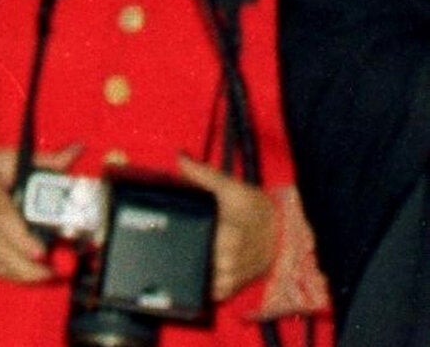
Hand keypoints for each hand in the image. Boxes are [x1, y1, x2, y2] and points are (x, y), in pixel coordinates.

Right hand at [0, 144, 72, 284]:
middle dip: (26, 267)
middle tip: (51, 272)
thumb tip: (76, 151)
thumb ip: (44, 161)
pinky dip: (4, 273)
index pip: (3, 218)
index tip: (41, 252)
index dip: (22, 239)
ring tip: (43, 275)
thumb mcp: (9, 159)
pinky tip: (20, 272)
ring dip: (18, 273)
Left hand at [175, 156, 277, 301]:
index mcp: (227, 237)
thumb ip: (203, 174)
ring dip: (187, 269)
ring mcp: (231, 278)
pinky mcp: (233, 287)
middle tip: (164, 238)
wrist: (284, 232)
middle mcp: (229, 262)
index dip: (175, 235)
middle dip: (178, 251)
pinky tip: (190, 271)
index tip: (162, 226)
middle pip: (191, 262)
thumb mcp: (232, 188)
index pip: (192, 242)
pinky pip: (210, 292)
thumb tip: (178, 156)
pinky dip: (200, 285)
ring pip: (198, 280)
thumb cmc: (257, 209)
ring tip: (176, 254)